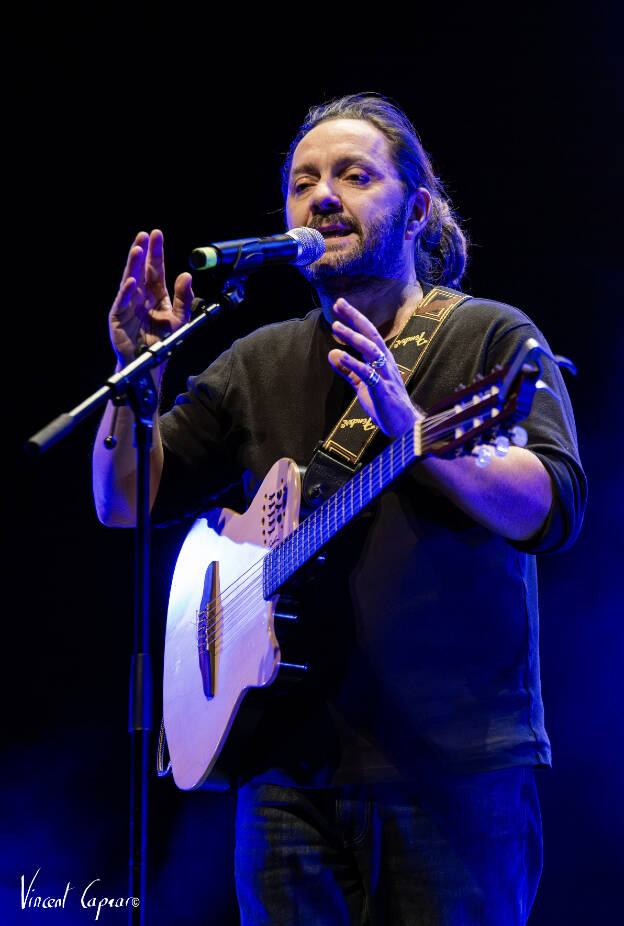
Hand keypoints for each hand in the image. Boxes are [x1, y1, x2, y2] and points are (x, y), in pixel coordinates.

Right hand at [109, 229, 193, 365]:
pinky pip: (122, 302)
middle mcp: (140, 296)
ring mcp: (127, 305)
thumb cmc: (162, 342)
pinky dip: (126, 292)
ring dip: (132, 265)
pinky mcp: (118, 317)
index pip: (155, 269)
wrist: (149, 365)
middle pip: (141, 270)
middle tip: (144, 235)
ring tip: (136, 249)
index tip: (157, 234)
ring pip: (129, 281)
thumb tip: (187, 275)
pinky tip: (131, 281)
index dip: (156, 253)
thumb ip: (184, 298)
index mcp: (155, 295)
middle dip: (142, 252)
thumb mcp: (179, 319)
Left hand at [328, 298, 423, 437]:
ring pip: (371, 351)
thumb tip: (331, 353)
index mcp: (383, 360)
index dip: (355, 318)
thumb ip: (348, 370)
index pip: (368, 334)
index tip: (340, 305)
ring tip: (337, 326)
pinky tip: (340, 356)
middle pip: (371, 335)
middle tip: (339, 303)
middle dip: (356, 318)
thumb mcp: (362, 384)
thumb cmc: (384, 403)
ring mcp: (386, 376)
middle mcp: (386, 363)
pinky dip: (354, 364)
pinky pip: (368, 374)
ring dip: (353, 337)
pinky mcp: (383, 390)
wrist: (404, 426)